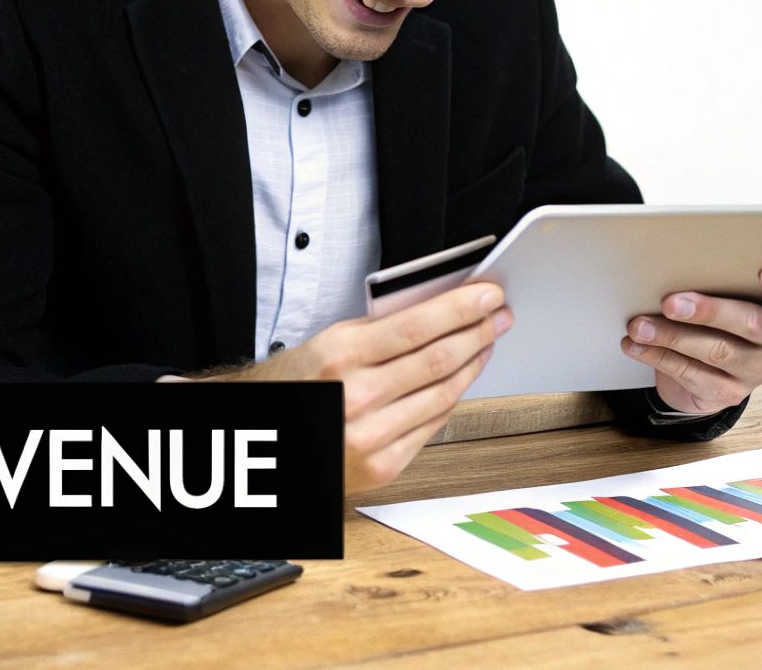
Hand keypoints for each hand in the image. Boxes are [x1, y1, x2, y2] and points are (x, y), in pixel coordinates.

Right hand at [197, 283, 511, 492]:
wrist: (262, 442)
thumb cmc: (292, 389)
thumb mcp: (323, 344)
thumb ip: (377, 330)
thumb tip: (435, 308)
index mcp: (338, 357)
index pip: (417, 326)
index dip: (461, 308)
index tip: (489, 294)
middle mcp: (356, 398)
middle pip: (438, 359)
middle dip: (478, 332)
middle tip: (500, 315)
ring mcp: (371, 436)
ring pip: (443, 394)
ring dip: (473, 364)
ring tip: (486, 342)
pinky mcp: (382, 467)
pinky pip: (433, 425)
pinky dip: (453, 398)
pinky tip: (462, 379)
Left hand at [620, 265, 761, 414]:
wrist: (698, 370)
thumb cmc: (708, 316)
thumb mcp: (715, 293)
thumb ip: (709, 278)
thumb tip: (666, 266)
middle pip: (750, 321)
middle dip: (707, 310)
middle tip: (670, 302)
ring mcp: (756, 367)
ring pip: (716, 350)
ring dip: (671, 335)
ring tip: (638, 325)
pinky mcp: (729, 393)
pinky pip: (692, 374)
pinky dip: (658, 356)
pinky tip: (635, 345)